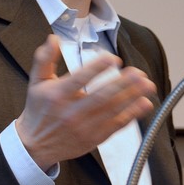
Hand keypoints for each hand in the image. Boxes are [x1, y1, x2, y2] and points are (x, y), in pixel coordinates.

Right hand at [16, 34, 156, 169]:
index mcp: (58, 95)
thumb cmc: (38, 110)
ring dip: (132, 97)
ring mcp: (85, 127)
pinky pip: (116, 125)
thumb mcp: (36, 82)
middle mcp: (72, 112)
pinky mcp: (94, 138)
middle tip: (139, 72)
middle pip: (102, 96)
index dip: (97, 68)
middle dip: (123, 84)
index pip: (80, 79)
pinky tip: (144, 103)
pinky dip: (132, 115)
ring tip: (147, 84)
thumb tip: (53, 38)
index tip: (113, 59)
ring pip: (113, 110)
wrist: (36, 146)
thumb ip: (44, 59)